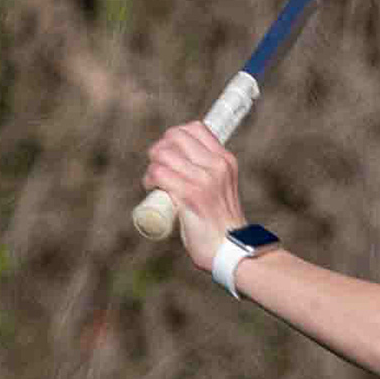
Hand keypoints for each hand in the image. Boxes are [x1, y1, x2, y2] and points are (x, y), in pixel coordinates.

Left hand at [140, 123, 246, 266]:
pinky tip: (151, 187)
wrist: (229, 250)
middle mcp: (216, 165)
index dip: (174, 138)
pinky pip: (159, 173)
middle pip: (175, 136)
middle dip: (160, 149)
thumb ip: (209, 173)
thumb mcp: (222, 187)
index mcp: (225, 160)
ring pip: (163, 154)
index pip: (195, 128)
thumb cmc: (219, 222)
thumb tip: (183, 162)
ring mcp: (203, 179)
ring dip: (151, 166)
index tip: (170, 155)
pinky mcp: (190, 195)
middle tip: (158, 167)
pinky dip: (149, 179)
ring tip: (153, 181)